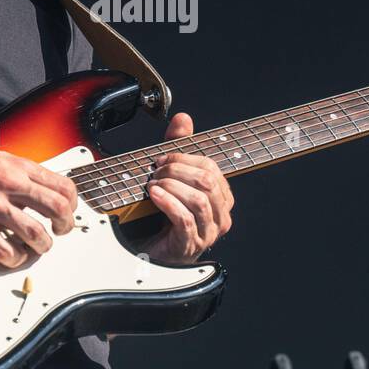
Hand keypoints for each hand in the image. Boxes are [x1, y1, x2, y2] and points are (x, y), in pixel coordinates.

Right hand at [0, 142, 77, 268]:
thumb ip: (22, 175)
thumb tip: (42, 191)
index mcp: (18, 167)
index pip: (63, 186)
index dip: (72, 205)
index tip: (66, 213)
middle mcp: (9, 184)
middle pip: (57, 208)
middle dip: (65, 226)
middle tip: (59, 232)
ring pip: (36, 233)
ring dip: (42, 246)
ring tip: (37, 248)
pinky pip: (5, 250)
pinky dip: (15, 258)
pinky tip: (13, 256)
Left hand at [141, 111, 234, 264]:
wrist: (147, 250)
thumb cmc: (161, 213)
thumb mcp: (170, 175)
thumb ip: (179, 148)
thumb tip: (184, 118)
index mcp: (221, 198)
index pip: (211, 168)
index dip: (185, 158)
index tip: (161, 157)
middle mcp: (220, 216)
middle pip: (207, 182)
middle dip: (177, 170)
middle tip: (155, 170)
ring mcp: (207, 234)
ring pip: (199, 200)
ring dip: (172, 186)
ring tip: (152, 183)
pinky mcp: (189, 245)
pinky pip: (185, 219)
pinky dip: (167, 202)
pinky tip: (153, 195)